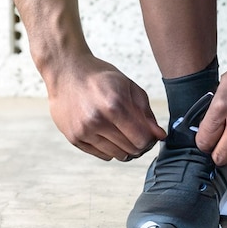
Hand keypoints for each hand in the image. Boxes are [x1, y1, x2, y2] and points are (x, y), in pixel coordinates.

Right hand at [45, 54, 165, 160]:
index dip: (151, 138)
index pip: (142, 139)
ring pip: (117, 155)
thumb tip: (160, 136)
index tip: (150, 133)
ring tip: (122, 131)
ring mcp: (84, 131)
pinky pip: (102, 155)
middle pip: (131, 150)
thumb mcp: (128, 86)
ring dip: (125, 147)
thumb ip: (146, 112)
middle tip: (137, 132)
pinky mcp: (74, 138)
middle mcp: (97, 120)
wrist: (66, 72)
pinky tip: (107, 132)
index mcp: (115, 105)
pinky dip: (110, 148)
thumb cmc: (100, 77)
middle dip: (140, 144)